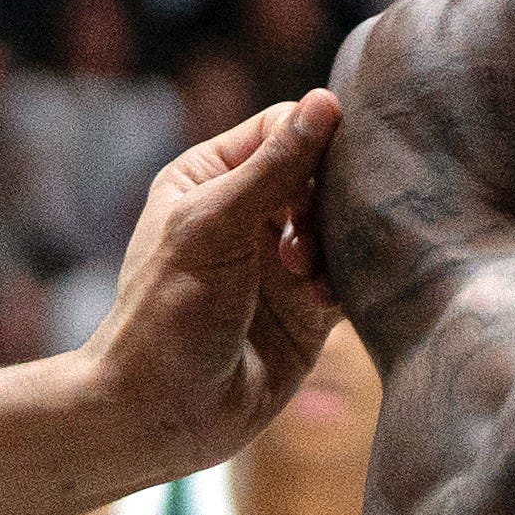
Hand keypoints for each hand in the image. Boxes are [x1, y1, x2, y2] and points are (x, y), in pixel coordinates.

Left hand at [81, 90, 342, 470]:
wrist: (164, 412)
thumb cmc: (169, 313)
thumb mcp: (215, 226)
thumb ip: (275, 167)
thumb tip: (327, 102)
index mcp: (210, 176)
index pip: (282, 128)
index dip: (310, 144)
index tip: (319, 177)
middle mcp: (247, 211)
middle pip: (320, 172)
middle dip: (323, 200)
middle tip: (301, 241)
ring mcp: (280, 260)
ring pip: (341, 223)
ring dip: (331, 244)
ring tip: (304, 276)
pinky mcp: (308, 307)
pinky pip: (349, 273)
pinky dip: (344, 280)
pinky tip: (318, 300)